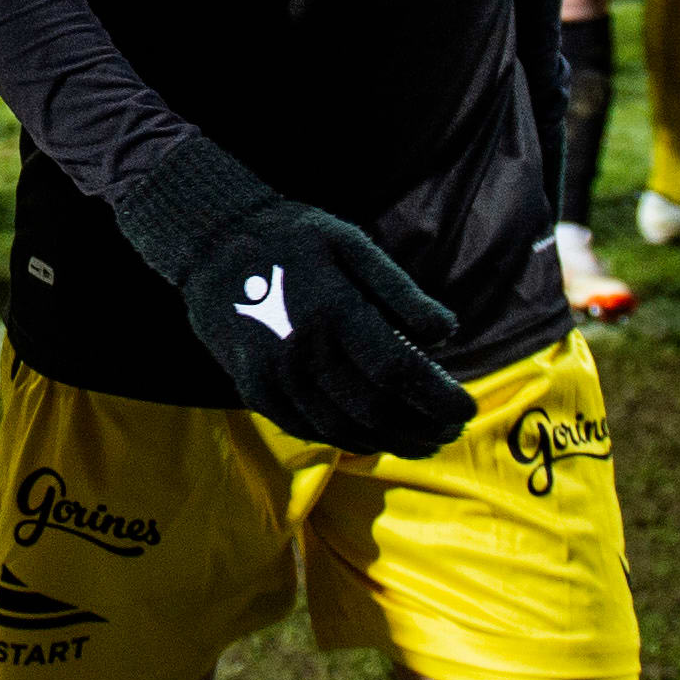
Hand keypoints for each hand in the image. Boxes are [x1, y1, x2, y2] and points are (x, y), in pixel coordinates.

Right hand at [111, 137, 471, 459]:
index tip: (467, 407)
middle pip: (376, 409)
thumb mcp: (350, 243)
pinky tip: (372, 438)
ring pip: (343, 428)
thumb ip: (399, 290)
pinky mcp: (255, 390)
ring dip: (389, 441)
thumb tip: (446, 333)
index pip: (399, 371)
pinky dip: (346, 439)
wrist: (212, 243)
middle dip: (421, 426)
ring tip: (421, 441)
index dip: (437, 397)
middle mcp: (304, 351)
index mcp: (334, 311)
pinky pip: (307, 428)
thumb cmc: (291, 237)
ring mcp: (275, 376)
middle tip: (451, 430)